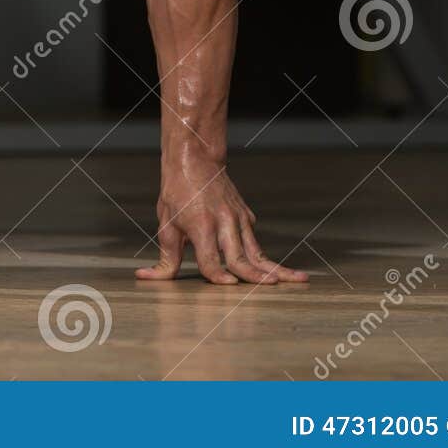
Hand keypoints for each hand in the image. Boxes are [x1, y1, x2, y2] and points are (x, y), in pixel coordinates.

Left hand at [136, 153, 308, 284]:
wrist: (194, 159)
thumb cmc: (177, 192)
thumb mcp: (166, 224)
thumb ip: (165, 256)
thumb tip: (148, 276)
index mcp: (201, 226)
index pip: (211, 260)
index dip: (218, 276)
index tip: (228, 285)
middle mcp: (224, 223)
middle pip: (242, 257)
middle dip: (258, 276)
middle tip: (274, 288)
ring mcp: (238, 218)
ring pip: (258, 251)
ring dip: (277, 268)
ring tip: (299, 279)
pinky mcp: (246, 216)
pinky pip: (254, 241)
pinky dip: (265, 257)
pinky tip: (279, 271)